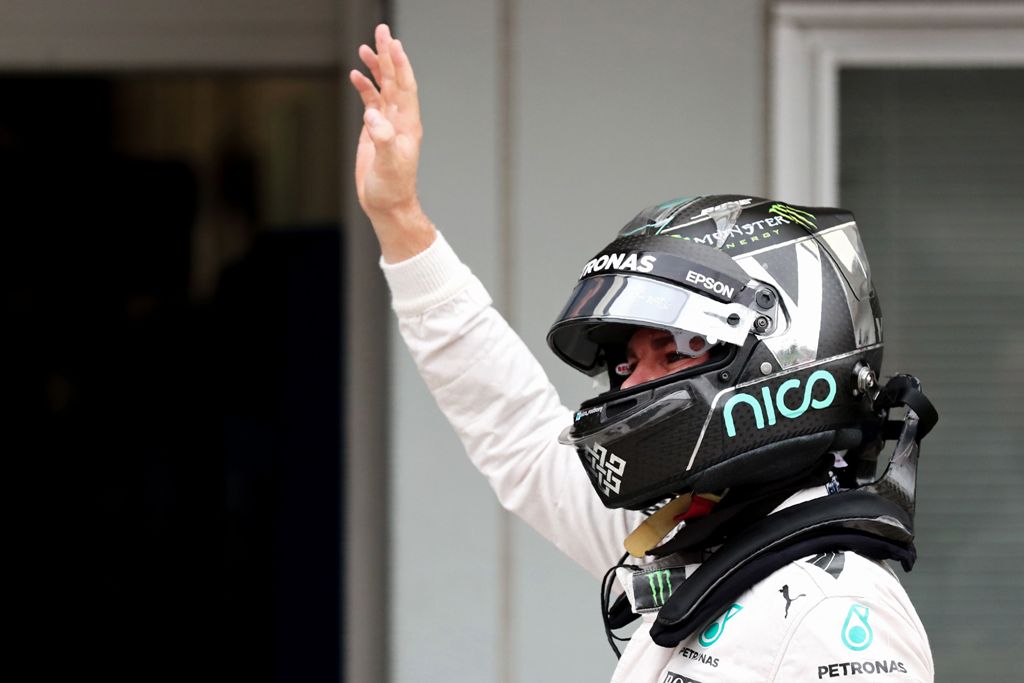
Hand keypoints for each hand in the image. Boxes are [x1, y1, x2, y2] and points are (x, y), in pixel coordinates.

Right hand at [349, 24, 435, 261]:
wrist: (388, 205)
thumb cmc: (392, 188)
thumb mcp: (388, 164)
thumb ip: (382, 138)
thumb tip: (372, 114)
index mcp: (407, 124)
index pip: (405, 86)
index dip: (399, 64)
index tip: (392, 42)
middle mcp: (400, 120)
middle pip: (395, 80)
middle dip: (388, 55)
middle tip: (382, 30)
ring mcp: (388, 124)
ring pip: (384, 88)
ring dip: (377, 68)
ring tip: (367, 47)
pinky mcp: (375, 131)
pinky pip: (371, 102)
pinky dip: (365, 87)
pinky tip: (356, 75)